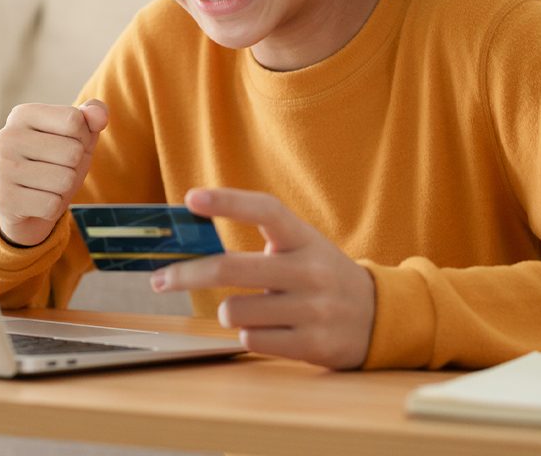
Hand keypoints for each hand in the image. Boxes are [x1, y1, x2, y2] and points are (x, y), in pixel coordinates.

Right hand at [0, 99, 107, 246]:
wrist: (27, 203)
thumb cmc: (56, 161)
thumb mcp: (78, 135)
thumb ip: (93, 115)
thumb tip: (100, 117)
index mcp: (22, 114)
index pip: (74, 120)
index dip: (82, 137)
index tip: (66, 143)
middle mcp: (6, 137)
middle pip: (72, 152)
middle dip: (74, 165)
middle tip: (56, 168)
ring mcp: (0, 168)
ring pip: (65, 180)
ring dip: (65, 187)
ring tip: (47, 185)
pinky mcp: (2, 199)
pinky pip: (52, 206)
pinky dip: (53, 207)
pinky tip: (37, 200)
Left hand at [151, 188, 375, 368]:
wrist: (380, 317)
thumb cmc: (320, 275)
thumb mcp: (300, 247)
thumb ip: (260, 242)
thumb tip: (194, 241)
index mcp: (303, 238)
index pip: (265, 209)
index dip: (227, 201)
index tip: (190, 197)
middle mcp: (310, 269)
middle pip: (230, 269)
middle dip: (186, 274)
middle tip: (160, 279)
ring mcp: (315, 308)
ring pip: (235, 310)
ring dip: (229, 312)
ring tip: (249, 309)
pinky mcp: (314, 344)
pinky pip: (252, 340)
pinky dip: (250, 335)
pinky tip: (270, 330)